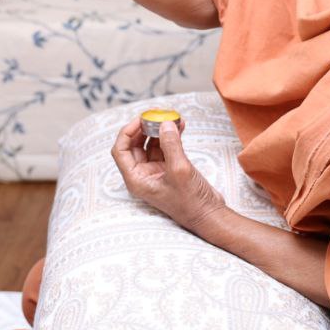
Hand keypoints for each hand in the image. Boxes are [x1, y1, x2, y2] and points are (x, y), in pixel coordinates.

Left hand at [111, 118, 225, 232]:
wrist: (209, 215)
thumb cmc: (191, 201)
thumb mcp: (179, 170)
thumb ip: (171, 145)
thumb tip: (164, 123)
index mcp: (136, 179)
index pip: (121, 151)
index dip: (127, 132)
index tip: (141, 118)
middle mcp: (143, 175)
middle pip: (135, 145)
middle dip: (145, 128)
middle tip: (157, 114)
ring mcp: (156, 171)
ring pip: (152, 144)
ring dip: (161, 130)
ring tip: (172, 117)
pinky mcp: (170, 169)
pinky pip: (166, 147)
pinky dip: (172, 136)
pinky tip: (181, 125)